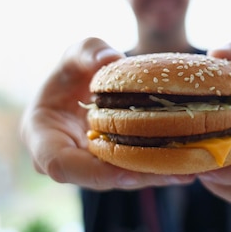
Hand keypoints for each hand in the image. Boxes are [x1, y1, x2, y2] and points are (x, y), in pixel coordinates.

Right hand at [20, 37, 195, 189]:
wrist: (78, 88)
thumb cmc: (71, 72)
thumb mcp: (75, 54)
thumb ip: (88, 51)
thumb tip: (111, 57)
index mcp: (41, 139)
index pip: (61, 166)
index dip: (93, 173)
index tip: (126, 174)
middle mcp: (62, 162)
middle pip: (99, 179)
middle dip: (137, 178)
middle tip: (176, 174)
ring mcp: (86, 169)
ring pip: (120, 180)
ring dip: (154, 178)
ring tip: (188, 172)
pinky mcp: (108, 169)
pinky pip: (130, 172)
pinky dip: (156, 169)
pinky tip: (187, 166)